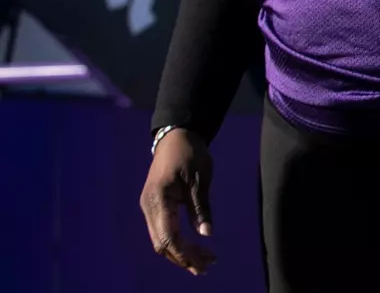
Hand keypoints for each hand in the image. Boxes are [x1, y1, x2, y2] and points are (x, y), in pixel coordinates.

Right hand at [139, 129, 215, 274]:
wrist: (176, 136)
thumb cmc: (190, 153)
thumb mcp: (200, 179)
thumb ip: (200, 207)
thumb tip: (206, 234)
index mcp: (158, 199)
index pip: (168, 236)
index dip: (184, 253)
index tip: (203, 263)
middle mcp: (149, 207)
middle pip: (162, 243)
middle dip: (184, 257)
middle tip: (208, 266)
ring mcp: (149, 207)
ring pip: (161, 239)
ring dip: (181, 252)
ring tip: (205, 260)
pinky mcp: (154, 207)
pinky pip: (163, 231)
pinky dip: (178, 241)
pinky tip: (193, 247)